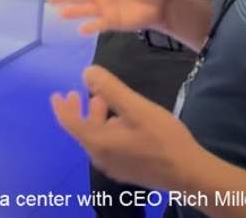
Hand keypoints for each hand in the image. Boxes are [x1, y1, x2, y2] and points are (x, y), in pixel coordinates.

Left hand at [51, 66, 206, 190]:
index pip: (70, 123)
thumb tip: (86, 72)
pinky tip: (122, 122)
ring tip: (104, 101)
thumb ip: (110, 89)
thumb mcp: (136, 108)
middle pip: (83, 130)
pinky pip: (108, 147)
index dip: (61, 107)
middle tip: (79, 93)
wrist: (188, 173)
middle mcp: (101, 157)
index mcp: (98, 142)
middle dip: (80, 110)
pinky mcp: (127, 170)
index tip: (56, 94)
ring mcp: (114, 166)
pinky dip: (107, 130)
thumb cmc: (162, 138)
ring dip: (97, 118)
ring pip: (97, 138)